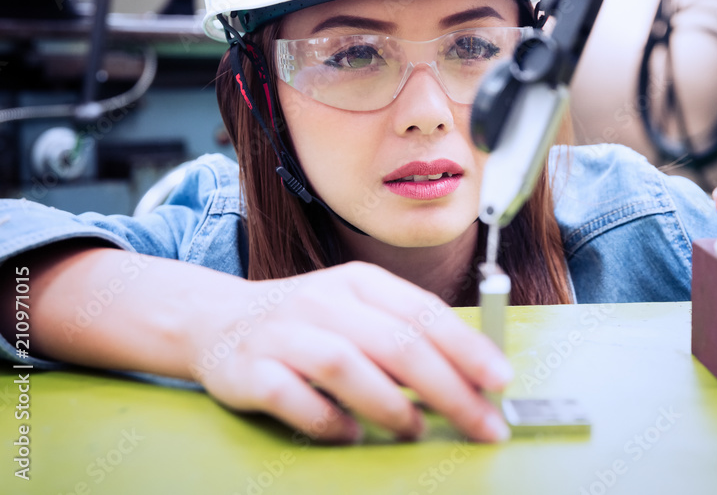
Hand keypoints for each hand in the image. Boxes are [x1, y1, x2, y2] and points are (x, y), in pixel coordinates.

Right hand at [189, 263, 511, 442]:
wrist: (215, 320)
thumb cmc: (305, 321)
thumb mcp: (356, 309)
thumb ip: (405, 333)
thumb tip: (470, 375)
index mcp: (359, 283)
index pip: (424, 313)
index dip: (467, 348)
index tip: (501, 380)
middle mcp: (324, 301)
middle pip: (397, 343)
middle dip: (449, 389)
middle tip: (482, 424)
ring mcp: (284, 334)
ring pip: (347, 365)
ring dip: (390, 404)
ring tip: (416, 429)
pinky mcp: (250, 370)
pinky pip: (294, 398)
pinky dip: (328, 421)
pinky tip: (351, 434)